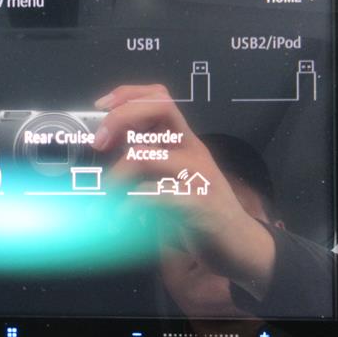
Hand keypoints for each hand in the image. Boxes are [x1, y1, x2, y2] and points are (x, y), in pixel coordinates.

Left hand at [93, 84, 275, 299]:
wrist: (239, 242)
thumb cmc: (199, 207)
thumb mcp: (175, 175)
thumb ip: (148, 158)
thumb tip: (105, 146)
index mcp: (184, 141)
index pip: (160, 97)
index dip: (129, 94)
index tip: (101, 106)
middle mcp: (192, 150)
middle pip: (158, 110)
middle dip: (120, 119)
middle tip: (98, 144)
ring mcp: (197, 174)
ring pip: (146, 156)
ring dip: (115, 176)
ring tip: (104, 198)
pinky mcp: (197, 204)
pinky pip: (154, 195)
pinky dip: (130, 204)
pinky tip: (122, 217)